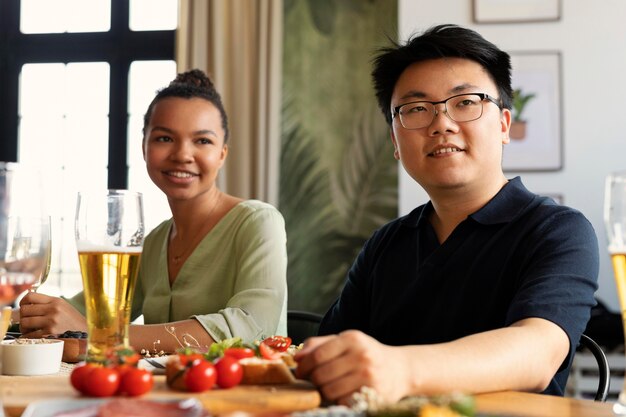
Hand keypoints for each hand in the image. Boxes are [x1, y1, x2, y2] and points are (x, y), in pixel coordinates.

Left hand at [18, 292, 86, 336]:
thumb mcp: (63, 306)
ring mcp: (51, 321)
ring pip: (24, 322)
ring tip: (30, 329)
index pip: (30, 296)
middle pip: (24, 310)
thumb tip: (28, 303)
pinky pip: (29, 335)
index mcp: (55, 301)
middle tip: (27, 320)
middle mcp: (53, 309)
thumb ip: (48, 303)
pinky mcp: (49, 334)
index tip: (24, 307)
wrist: (85, 334)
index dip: (22, 302)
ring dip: (24, 327)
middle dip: (23, 316)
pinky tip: (33, 336)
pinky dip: (28, 336)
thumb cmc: (72, 321)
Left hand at [295, 330, 410, 404]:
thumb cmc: (367, 355)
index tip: (300, 372)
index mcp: (352, 339)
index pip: (317, 355)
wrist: (400, 370)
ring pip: (329, 391)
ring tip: (331, 387)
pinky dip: (338, 400)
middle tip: (315, 381)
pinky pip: (342, 401)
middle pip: (320, 374)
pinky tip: (344, 393)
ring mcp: (368, 376)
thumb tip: (297, 357)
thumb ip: (320, 344)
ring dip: (325, 392)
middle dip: (313, 381)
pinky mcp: (372, 394)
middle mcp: (361, 355)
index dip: (304, 366)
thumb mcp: (346, 342)